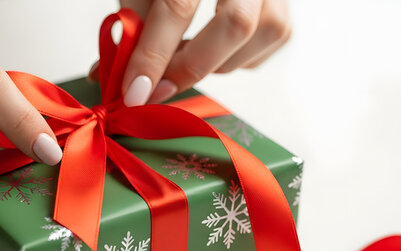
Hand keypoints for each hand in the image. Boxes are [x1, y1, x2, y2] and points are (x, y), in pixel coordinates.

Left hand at [95, 0, 289, 104]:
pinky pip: (264, 48)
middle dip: (191, 66)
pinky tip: (212, 49)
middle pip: (235, 25)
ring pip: (257, 38)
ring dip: (214, 63)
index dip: (154, 55)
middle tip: (157, 88)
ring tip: (184, 55)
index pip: (179, 7)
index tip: (134, 92)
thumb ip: (133, 23)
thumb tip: (114, 75)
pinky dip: (233, 59)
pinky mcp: (286, 8)